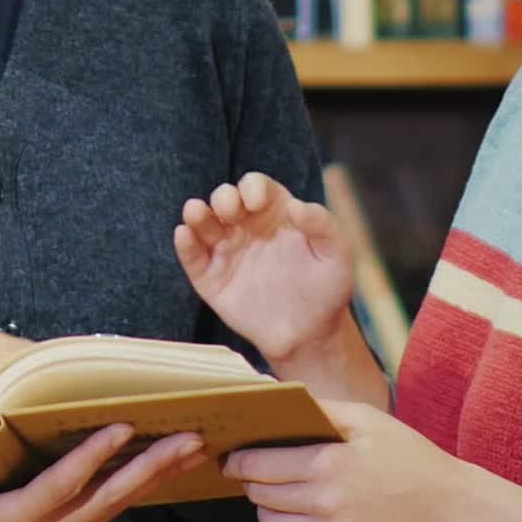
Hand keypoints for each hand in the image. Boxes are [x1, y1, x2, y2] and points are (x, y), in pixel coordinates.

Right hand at [0, 424, 206, 521]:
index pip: (58, 489)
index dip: (90, 459)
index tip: (122, 429)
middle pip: (104, 501)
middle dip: (149, 469)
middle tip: (190, 441)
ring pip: (112, 506)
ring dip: (152, 477)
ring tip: (191, 449)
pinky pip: (102, 509)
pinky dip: (134, 487)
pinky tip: (155, 467)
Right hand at [174, 172, 352, 363]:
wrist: (310, 336)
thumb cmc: (326, 290)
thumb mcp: (337, 255)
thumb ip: (323, 226)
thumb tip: (296, 206)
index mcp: (273, 213)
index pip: (255, 186)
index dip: (252, 188)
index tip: (256, 202)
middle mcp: (245, 226)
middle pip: (225, 199)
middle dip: (223, 198)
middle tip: (230, 210)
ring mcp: (226, 251)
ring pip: (203, 223)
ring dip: (196, 214)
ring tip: (195, 212)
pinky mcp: (211, 278)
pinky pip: (193, 257)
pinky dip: (185, 245)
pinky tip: (184, 235)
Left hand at [224, 399, 461, 521]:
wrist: (450, 510)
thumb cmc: (407, 456)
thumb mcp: (365, 419)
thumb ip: (318, 408)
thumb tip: (275, 395)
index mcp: (327, 465)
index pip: (259, 466)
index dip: (239, 460)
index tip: (232, 456)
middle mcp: (326, 505)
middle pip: (260, 496)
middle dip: (250, 482)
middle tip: (252, 472)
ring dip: (266, 510)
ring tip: (275, 495)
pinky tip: (299, 518)